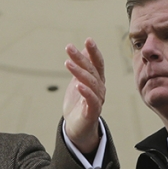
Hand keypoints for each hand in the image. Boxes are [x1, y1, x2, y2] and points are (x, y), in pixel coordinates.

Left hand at [62, 38, 105, 154]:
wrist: (77, 129)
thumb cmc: (78, 105)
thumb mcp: (78, 82)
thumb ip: (81, 67)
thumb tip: (83, 48)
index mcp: (97, 81)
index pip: (97, 63)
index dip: (93, 52)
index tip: (87, 39)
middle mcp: (100, 88)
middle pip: (91, 70)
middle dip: (81, 58)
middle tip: (69, 48)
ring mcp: (97, 100)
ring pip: (91, 83)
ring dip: (79, 72)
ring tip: (67, 63)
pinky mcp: (92, 112)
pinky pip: (91, 100)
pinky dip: (85, 92)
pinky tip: (78, 85)